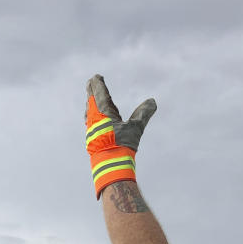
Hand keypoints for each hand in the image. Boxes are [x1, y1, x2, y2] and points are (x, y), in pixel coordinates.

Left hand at [85, 75, 155, 197]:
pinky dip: (92, 115)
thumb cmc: (122, 144)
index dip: (98, 84)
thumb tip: (153, 101)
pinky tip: (93, 119)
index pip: (99, 93)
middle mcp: (94, 119)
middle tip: (91, 83)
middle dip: (92, 91)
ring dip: (91, 103)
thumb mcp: (135, 127)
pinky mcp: (92, 138)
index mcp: (103, 112)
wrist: (110, 166)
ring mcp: (91, 129)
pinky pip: (90, 122)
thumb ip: (143, 113)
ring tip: (91, 98)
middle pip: (91, 100)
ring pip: (90, 111)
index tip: (96, 77)